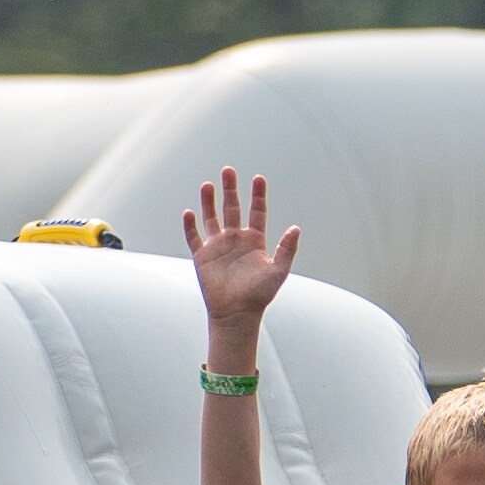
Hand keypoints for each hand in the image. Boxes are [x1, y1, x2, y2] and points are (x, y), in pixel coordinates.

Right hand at [181, 165, 298, 334]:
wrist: (237, 314)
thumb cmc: (259, 295)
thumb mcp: (278, 271)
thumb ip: (287, 249)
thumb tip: (296, 228)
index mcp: (255, 241)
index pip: (257, 212)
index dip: (258, 195)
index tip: (258, 178)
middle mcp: (236, 239)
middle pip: (232, 207)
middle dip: (230, 189)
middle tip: (228, 170)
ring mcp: (218, 246)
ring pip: (211, 217)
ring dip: (209, 202)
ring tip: (208, 185)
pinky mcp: (202, 257)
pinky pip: (194, 237)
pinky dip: (190, 226)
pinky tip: (189, 212)